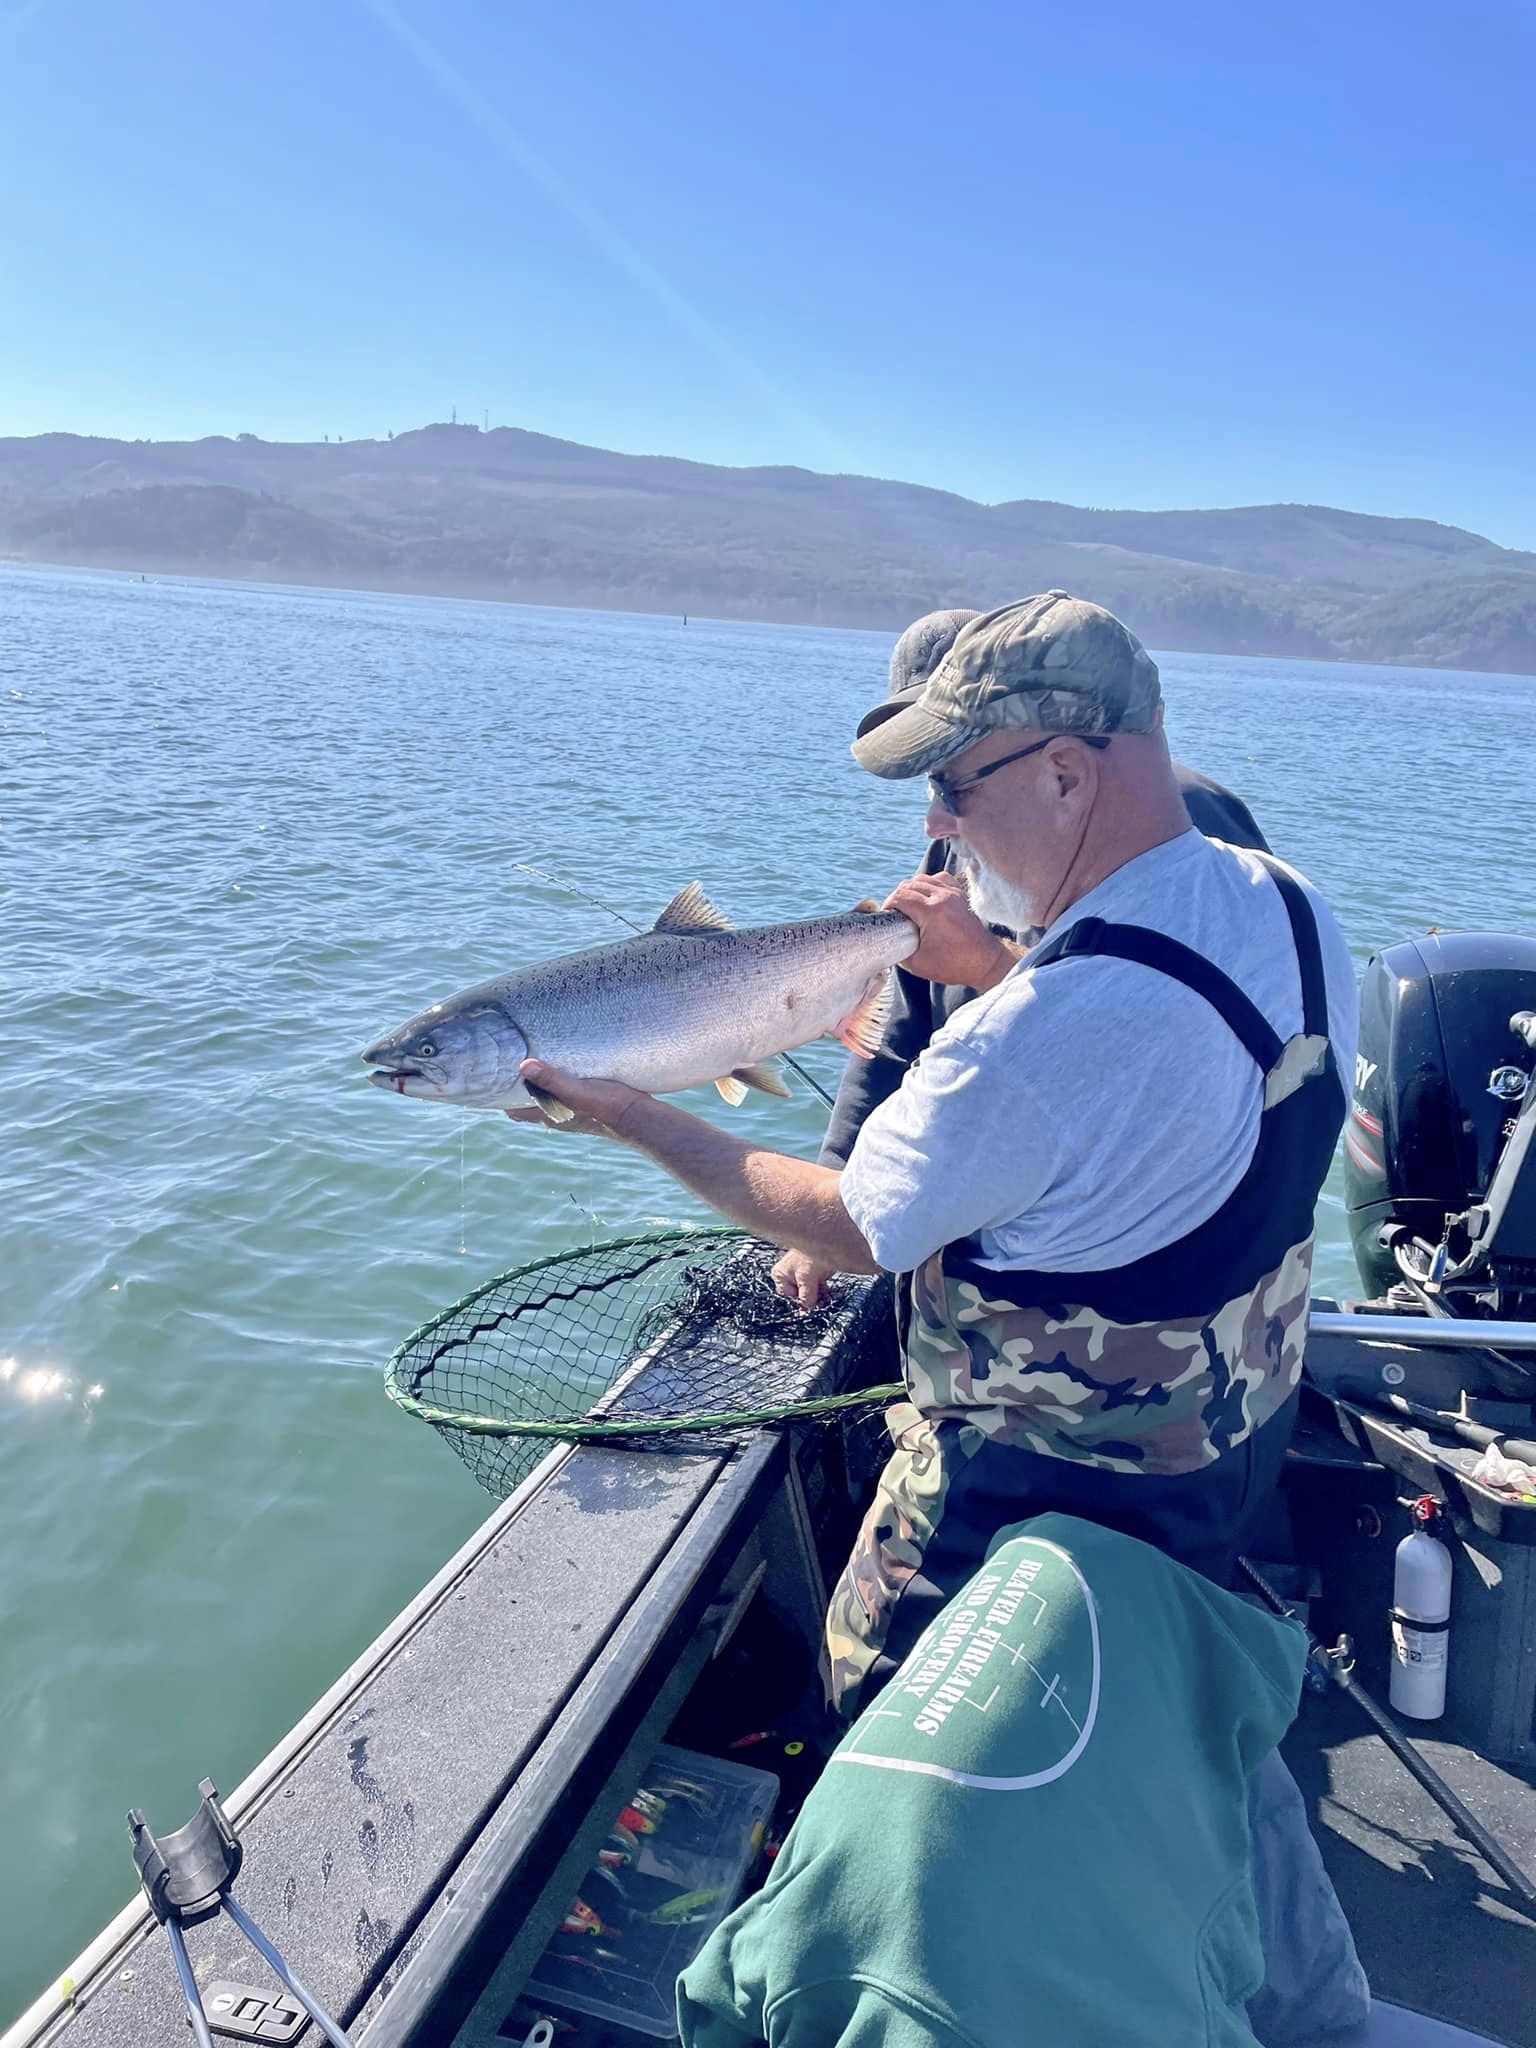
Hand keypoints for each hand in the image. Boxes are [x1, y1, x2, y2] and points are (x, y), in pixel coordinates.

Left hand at [503, 1059, 647, 1138]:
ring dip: (538, 1083)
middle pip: (526, 1102)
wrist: (637, 1117)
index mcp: (548, 1114)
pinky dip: (557, 1082)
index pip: (513, 1110)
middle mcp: (555, 1115)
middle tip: (512, 1062)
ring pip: (545, 1097)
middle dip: (518, 1087)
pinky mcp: (585, 1104)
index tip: (495, 1077)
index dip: (501, 1097)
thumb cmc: (607, 1106)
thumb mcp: (577, 1090)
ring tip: (535, 1059)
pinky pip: (563, 1092)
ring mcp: (570, 1111)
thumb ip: (552, 1079)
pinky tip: (564, 1066)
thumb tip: (524, 1065)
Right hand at [771, 1247, 835, 1310]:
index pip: (788, 1297)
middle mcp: (789, 1275)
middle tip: (824, 1302)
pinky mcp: (814, 1274)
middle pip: (800, 1296)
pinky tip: (834, 1293)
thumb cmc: (813, 1251)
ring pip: (811, 1293)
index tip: (812, 1306)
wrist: (831, 1237)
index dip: (800, 1302)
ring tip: (831, 1296)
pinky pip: (819, 1288)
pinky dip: (826, 1291)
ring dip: (821, 1297)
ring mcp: (802, 1274)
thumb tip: (804, 1312)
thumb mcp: (807, 1277)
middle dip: (813, 1300)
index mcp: (780, 1275)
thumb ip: (806, 1297)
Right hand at [884, 871, 1017, 989]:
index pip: (900, 896)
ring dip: (911, 890)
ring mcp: (953, 893)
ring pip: (923, 878)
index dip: (888, 905)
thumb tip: (888, 939)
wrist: (984, 962)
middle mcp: (943, 897)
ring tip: (908, 907)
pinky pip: (939, 878)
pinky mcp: (960, 895)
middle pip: (909, 885)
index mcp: (932, 911)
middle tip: (895, 914)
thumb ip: (898, 949)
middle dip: (897, 898)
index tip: (886, 916)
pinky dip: (928, 884)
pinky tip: (925, 897)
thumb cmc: (954, 965)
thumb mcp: (918, 964)